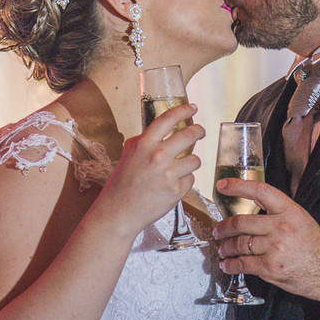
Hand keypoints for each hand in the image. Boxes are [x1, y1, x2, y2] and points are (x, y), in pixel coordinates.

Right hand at [94, 103, 204, 237]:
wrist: (119, 212)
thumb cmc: (122, 183)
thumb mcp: (128, 154)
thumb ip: (145, 141)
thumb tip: (162, 130)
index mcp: (144, 144)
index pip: (168, 119)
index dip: (183, 110)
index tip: (192, 108)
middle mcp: (158, 156)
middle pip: (190, 135)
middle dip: (199, 131)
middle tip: (200, 131)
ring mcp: (169, 174)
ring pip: (195, 159)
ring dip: (191, 162)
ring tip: (180, 167)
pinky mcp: (176, 190)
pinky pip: (191, 179)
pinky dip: (184, 181)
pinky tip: (172, 185)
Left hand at [213, 178, 319, 307]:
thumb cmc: (316, 247)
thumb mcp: (301, 219)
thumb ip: (278, 213)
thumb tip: (253, 212)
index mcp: (289, 210)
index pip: (259, 191)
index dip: (238, 186)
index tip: (223, 185)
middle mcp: (280, 226)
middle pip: (241, 222)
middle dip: (224, 227)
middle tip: (218, 230)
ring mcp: (274, 247)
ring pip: (239, 244)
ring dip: (226, 247)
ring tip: (223, 249)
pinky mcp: (270, 267)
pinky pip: (243, 264)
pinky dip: (231, 265)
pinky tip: (228, 265)